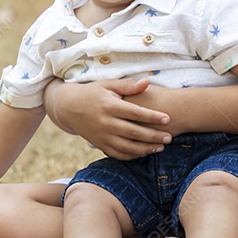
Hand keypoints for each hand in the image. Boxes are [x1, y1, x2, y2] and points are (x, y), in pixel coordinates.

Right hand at [45, 78, 171, 160]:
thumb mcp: (108, 85)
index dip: (152, 116)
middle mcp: (105, 122)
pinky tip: (144, 152)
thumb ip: (128, 85)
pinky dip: (132, 156)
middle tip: (169, 137)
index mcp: (109, 105)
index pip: (135, 113)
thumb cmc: (92, 93)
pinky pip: (118, 154)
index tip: (168, 118)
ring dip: (146, 149)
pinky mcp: (99, 144)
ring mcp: (101, 136)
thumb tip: (147, 82)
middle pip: (134, 132)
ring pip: (127, 147)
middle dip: (153, 136)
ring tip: (160, 147)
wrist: (68, 107)